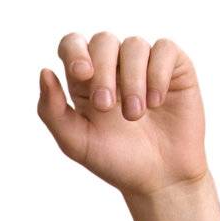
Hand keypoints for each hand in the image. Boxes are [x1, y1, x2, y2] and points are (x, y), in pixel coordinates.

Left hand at [35, 32, 208, 198]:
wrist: (160, 179)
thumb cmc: (115, 161)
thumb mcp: (76, 142)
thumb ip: (52, 111)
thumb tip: (44, 71)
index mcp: (84, 80)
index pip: (72, 44)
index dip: (75, 51)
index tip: (82, 74)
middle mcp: (114, 66)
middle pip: (102, 41)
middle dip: (102, 71)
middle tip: (106, 107)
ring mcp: (145, 65)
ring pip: (134, 44)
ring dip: (132, 80)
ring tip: (134, 114)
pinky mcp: (175, 68)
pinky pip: (165, 48)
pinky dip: (158, 73)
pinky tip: (157, 102)